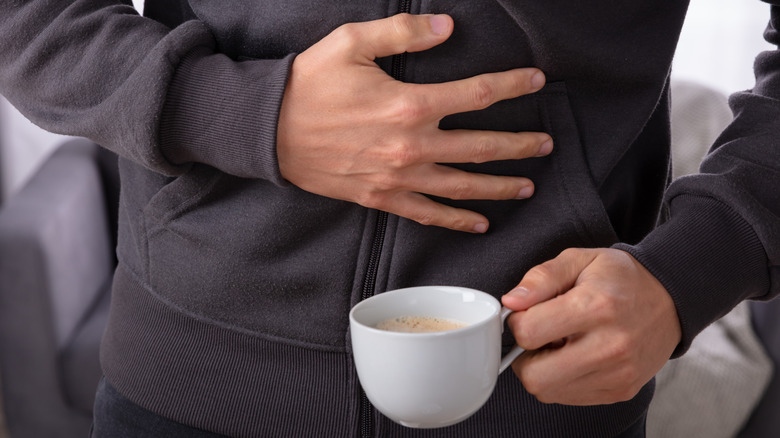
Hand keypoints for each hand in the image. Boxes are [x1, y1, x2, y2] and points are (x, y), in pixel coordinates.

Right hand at [277, 14, 551, 232]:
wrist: (268, 131)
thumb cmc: (309, 84)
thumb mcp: (350, 42)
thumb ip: (402, 33)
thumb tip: (447, 27)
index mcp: (410, 104)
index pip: (477, 95)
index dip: (512, 86)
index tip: (537, 81)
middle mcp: (412, 145)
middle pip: (481, 147)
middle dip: (519, 145)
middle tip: (546, 145)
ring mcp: (398, 177)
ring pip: (462, 186)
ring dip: (499, 186)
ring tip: (527, 186)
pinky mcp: (381, 197)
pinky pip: (428, 213)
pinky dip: (456, 221)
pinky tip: (480, 223)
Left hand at [501, 248, 681, 404]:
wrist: (670, 299)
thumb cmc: (620, 278)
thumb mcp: (579, 259)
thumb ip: (541, 278)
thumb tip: (511, 301)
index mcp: (595, 307)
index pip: (528, 332)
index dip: (517, 322)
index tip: (527, 314)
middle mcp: (609, 346)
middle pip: (535, 376)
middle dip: (524, 356)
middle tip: (537, 337)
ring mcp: (618, 373)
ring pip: (548, 392)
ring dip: (542, 370)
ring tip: (559, 345)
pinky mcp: (621, 390)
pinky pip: (569, 398)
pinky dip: (561, 381)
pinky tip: (574, 357)